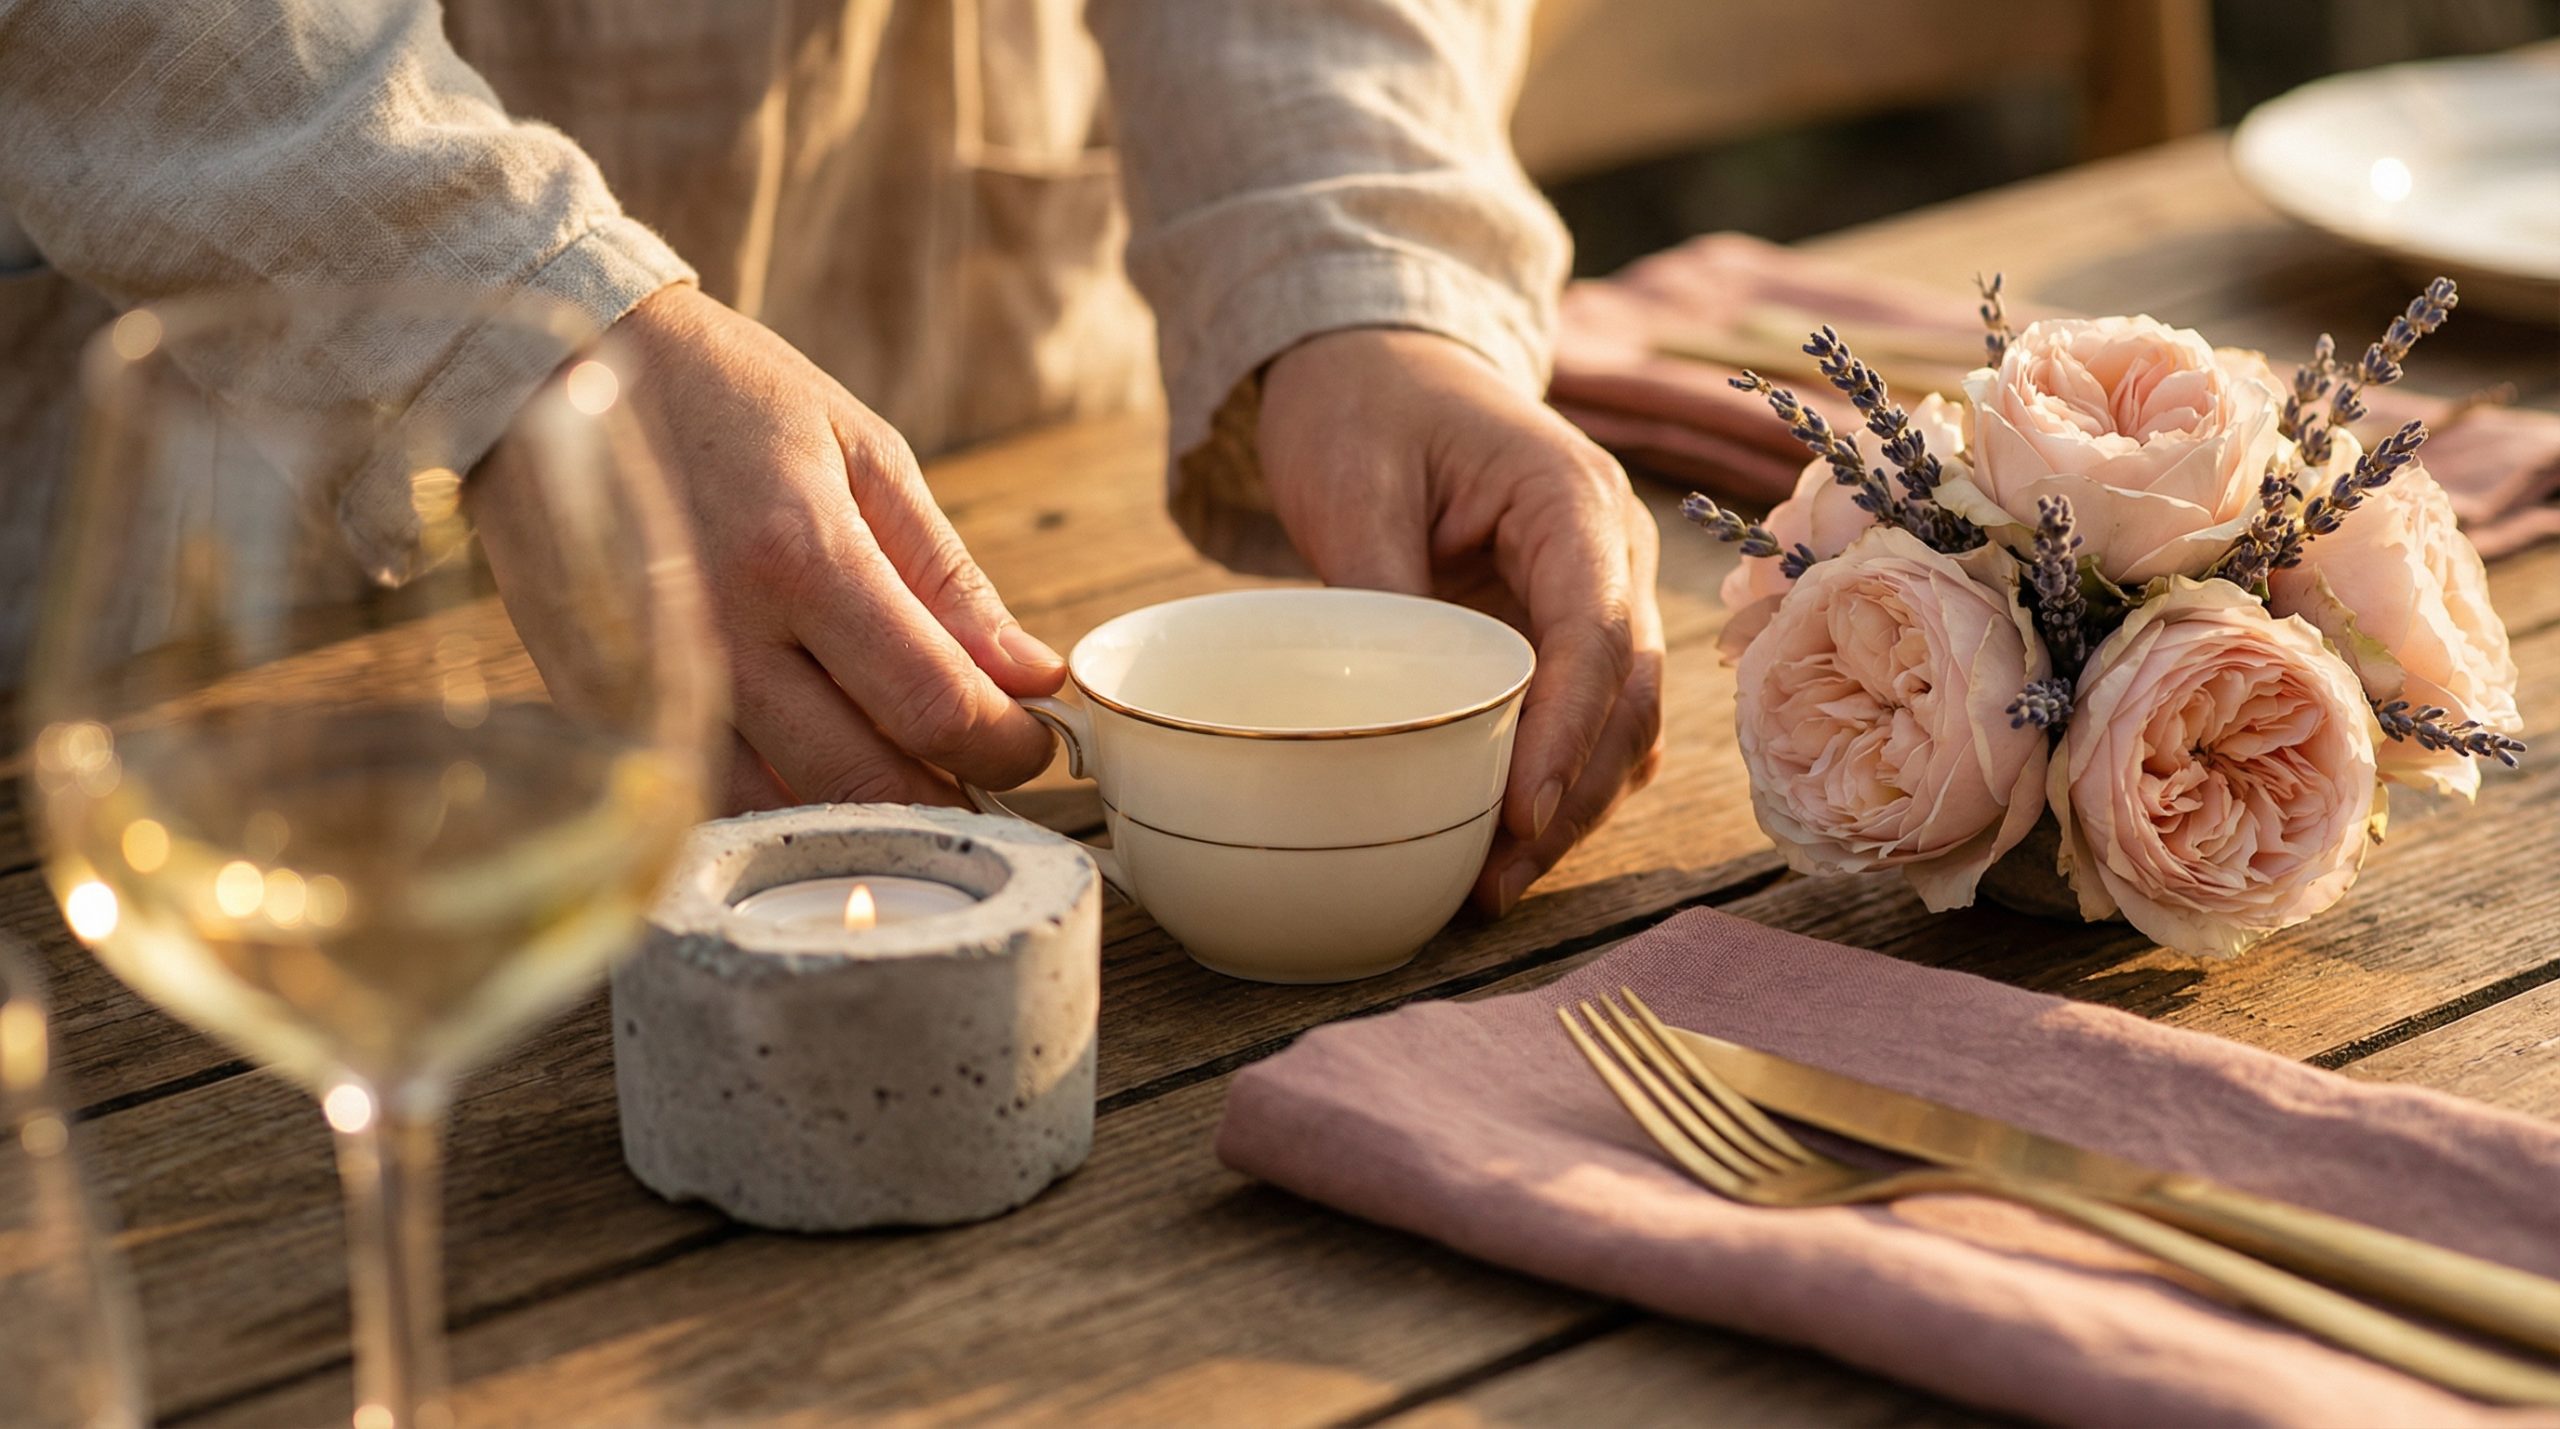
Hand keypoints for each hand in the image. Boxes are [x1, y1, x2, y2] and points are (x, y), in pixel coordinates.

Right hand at [481, 284, 1064, 810]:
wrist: (553, 371)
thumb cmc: (727, 400)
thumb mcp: (864, 456)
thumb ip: (949, 582)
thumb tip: (1032, 678)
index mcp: (798, 557)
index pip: (933, 705)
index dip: (1007, 744)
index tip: (1033, 739)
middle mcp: (721, 638)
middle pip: (867, 784)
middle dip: (953, 797)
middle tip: (986, 776)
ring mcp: (653, 688)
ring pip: (787, 817)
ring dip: (868, 820)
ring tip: (911, 781)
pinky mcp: (606, 716)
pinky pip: (713, 805)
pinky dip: (783, 810)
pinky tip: (820, 775)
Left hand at [1256, 328, 1665, 914]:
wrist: (1375, 361)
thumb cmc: (1363, 405)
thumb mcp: (1352, 482)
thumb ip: (1382, 592)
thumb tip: (1395, 717)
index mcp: (1573, 500)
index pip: (1599, 636)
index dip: (1569, 737)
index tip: (1520, 816)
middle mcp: (1612, 552)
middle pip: (1629, 698)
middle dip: (1570, 799)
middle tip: (1494, 884)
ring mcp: (1600, 595)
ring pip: (1624, 724)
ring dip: (1571, 809)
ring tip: (1491, 887)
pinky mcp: (1566, 631)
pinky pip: (1588, 720)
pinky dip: (1558, 784)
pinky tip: (1503, 842)